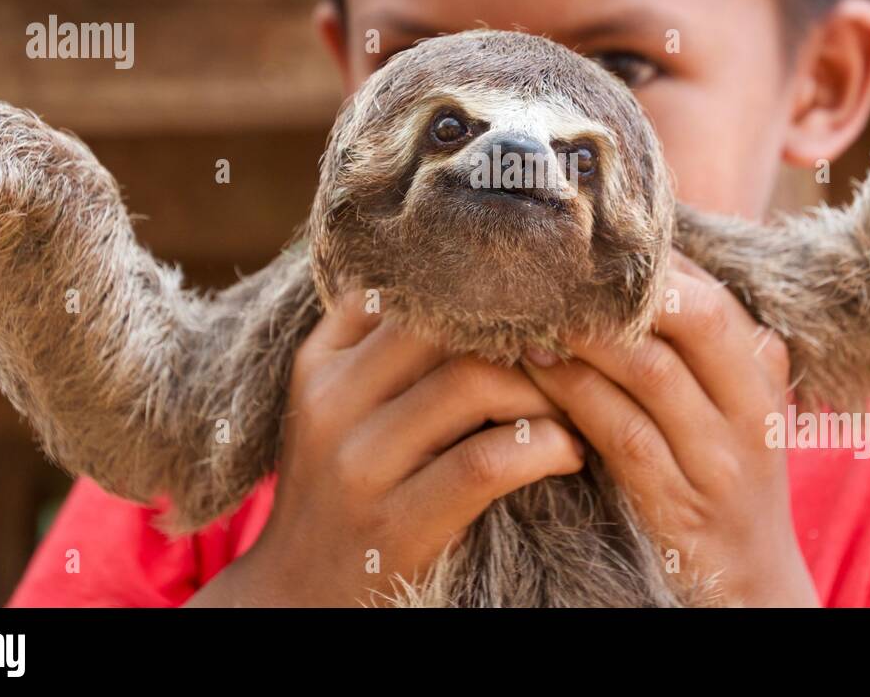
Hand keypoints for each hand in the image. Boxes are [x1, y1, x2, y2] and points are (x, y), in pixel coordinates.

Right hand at [187, 290, 584, 606]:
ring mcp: (360, 463)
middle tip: (572, 349)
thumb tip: (463, 275)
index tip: (539, 299)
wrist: (296, 594)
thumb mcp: (335, 405)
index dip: (486, 289)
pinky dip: (544, 447)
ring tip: (573, 407)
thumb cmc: (338, 488)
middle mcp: (333, 401)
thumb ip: (378, 344)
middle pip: (450, 328)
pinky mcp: (396, 523)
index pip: (412, 290)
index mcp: (322, 361)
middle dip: (524, 335)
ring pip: (474, 383)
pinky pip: (486, 461)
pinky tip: (566, 453)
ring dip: (544, 391)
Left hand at [521, 253, 818, 606]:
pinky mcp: (677, 502)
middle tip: (553, 262)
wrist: (751, 586)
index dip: (642, 256)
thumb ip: (681, 341)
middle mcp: (750, 406)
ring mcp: (718, 457)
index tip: (579, 236)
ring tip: (529, 307)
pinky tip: (534, 366)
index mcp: (761, 367)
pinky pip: (620, 431)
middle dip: (620, 283)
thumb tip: (611, 267)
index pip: (706, 288)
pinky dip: (572, 393)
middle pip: (695, 314)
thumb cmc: (717, 476)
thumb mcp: (722, 404)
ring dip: (582, 333)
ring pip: (650, 368)